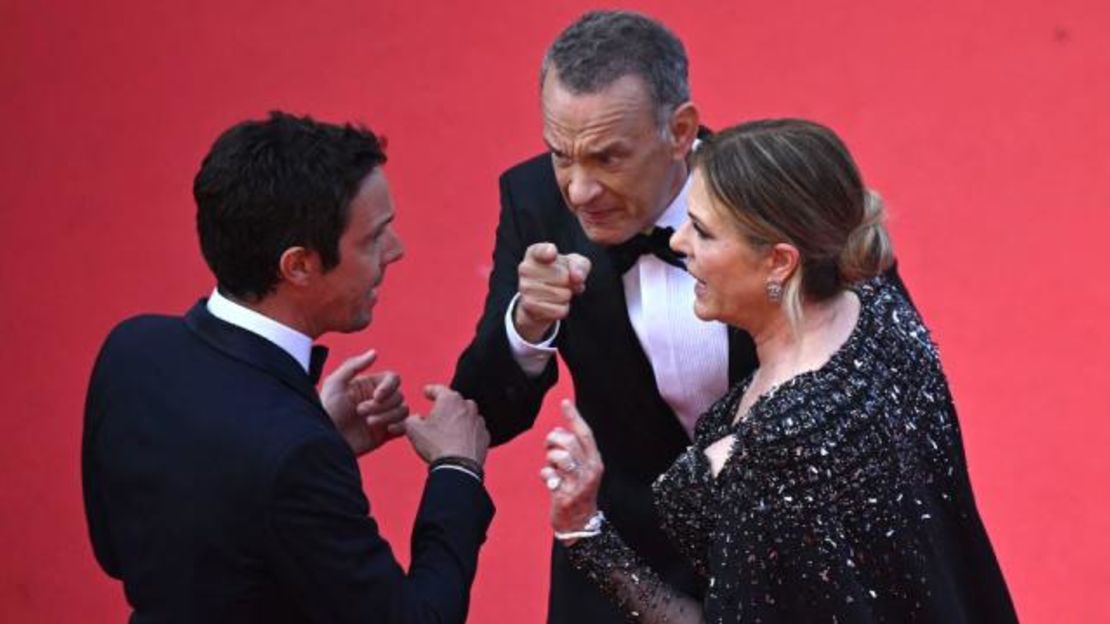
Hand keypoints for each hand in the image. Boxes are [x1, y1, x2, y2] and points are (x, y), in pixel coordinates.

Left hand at [319, 349, 408, 456]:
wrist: (324, 441)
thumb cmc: (325, 410)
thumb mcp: (335, 384)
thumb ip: (353, 365)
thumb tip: (374, 352)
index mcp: (369, 385)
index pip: (393, 379)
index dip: (389, 386)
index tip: (377, 396)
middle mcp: (378, 400)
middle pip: (399, 395)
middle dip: (382, 405)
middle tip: (360, 412)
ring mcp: (383, 417)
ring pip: (403, 410)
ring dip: (388, 416)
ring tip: (368, 423)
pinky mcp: (385, 434)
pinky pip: (404, 427)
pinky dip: (400, 427)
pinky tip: (388, 430)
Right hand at [404, 385, 489, 465]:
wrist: (458, 468)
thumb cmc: (437, 446)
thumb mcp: (413, 430)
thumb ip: (412, 419)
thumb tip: (415, 418)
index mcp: (450, 400)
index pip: (438, 389)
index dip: (430, 390)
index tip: (427, 392)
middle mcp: (467, 406)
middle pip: (454, 402)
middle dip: (445, 408)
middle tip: (435, 419)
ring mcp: (478, 421)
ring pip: (466, 416)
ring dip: (457, 421)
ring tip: (447, 434)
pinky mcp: (484, 435)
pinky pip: (474, 430)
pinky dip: (467, 433)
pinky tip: (459, 442)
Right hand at [514, 242, 591, 342]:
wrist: (541, 299)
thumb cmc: (560, 274)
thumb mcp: (574, 264)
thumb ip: (580, 265)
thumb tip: (577, 277)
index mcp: (535, 253)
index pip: (540, 250)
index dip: (547, 252)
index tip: (552, 253)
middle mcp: (525, 268)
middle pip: (564, 277)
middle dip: (570, 283)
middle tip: (562, 283)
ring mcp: (524, 287)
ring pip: (563, 295)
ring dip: (566, 296)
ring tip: (557, 292)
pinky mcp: (529, 305)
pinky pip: (559, 310)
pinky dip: (563, 308)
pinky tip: (553, 304)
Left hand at [540, 400, 603, 533]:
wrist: (580, 523)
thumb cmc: (577, 491)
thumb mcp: (581, 469)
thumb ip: (573, 451)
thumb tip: (558, 432)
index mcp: (595, 461)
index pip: (585, 434)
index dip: (574, 417)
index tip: (564, 402)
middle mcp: (590, 470)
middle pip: (569, 442)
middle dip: (554, 440)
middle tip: (549, 447)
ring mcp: (578, 483)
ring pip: (559, 457)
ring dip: (549, 460)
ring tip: (552, 467)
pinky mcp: (565, 495)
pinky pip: (548, 475)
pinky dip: (545, 475)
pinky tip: (550, 481)